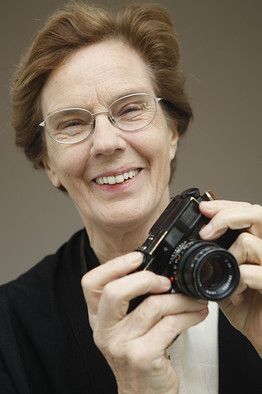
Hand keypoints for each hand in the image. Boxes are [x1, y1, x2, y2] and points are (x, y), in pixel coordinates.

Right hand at [81, 252, 207, 393]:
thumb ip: (131, 302)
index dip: (113, 266)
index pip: (91, 283)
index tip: (137, 257)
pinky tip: (196, 314)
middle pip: (116, 291)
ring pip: (152, 306)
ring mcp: (121, 345)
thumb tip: (155, 270)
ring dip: (180, 300)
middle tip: (166, 282)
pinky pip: (170, 325)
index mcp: (99, 318)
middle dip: (146, 279)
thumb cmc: (138, 357)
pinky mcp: (143, 357)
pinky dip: (189, 315)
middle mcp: (104, 331)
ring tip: (194, 301)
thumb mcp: (126, 328)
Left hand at [199, 200, 261, 356]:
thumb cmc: (251, 308)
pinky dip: (237, 281)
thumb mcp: (228, 279)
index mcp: (260, 243)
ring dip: (229, 257)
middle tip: (206, 230)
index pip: (248, 211)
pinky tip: (235, 294)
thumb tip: (193, 246)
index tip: (204, 209)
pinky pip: (252, 272)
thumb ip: (218, 261)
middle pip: (256, 213)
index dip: (226, 206)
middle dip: (226, 215)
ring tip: (225, 274)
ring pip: (249, 241)